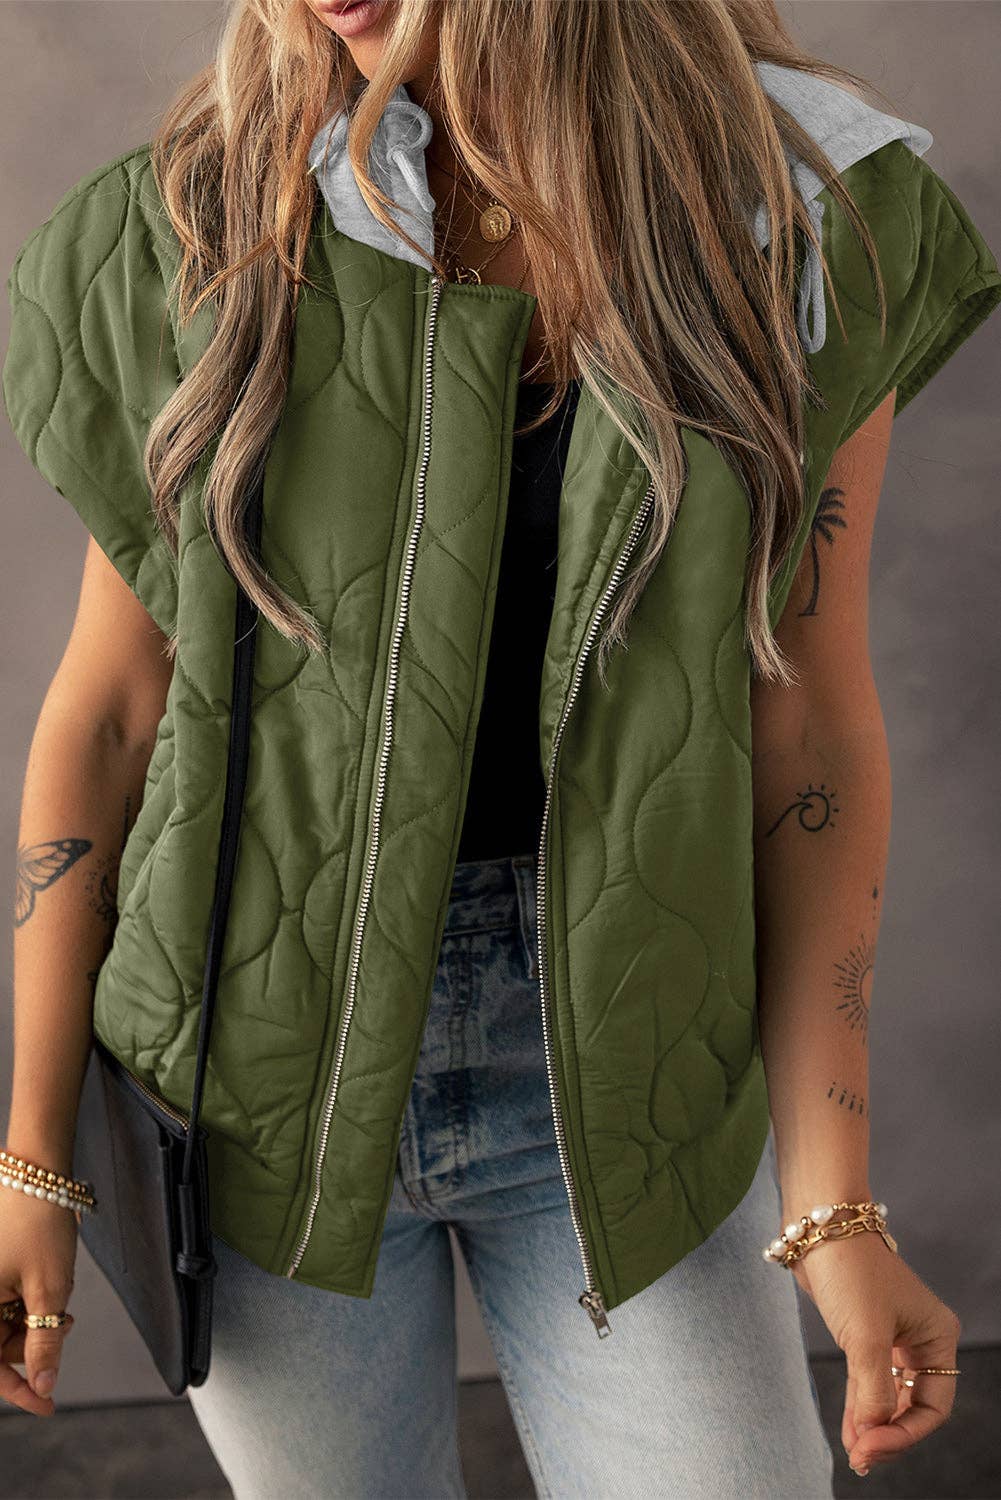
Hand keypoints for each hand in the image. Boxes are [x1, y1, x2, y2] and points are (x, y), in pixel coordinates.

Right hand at [0, 1188, 77, 1415]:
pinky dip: (26, 1305)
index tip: (48, 1404)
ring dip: (32, 1324)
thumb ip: (44, 1342)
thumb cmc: (40, 1222)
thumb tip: (44, 1384)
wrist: (37, 1171)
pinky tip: (47, 1289)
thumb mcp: (50, 1287)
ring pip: (1, 1326)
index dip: (19, 1390)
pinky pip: (2, 1303)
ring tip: (60, 1301)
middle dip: (31, 1346)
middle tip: (64, 1324)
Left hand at [791, 1229, 960, 1476]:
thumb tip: (871, 1434)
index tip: (870, 1448)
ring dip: (872, 1424)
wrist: (817, 1226)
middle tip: (860, 1457)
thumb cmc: (850, 1270)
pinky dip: (860, 1405)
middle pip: (913, 1405)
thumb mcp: (865, 1336)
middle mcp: (921, 1339)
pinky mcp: (865, 1333)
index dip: (904, 1434)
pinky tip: (850, 1430)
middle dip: (888, 1433)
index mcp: (937, 1337)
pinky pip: (868, 1381)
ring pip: (889, 1395)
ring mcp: (893, 1337)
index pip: (932, 1406)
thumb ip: (871, 1390)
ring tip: (854, 1452)